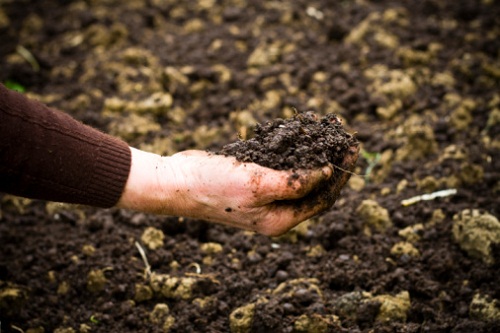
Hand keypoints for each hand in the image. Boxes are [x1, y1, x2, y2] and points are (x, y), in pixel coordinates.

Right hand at [117, 148, 350, 235]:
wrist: (177, 181)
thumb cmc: (213, 185)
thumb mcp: (258, 185)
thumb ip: (294, 183)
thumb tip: (325, 175)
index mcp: (280, 219)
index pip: (322, 199)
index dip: (340, 175)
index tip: (352, 149)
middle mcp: (275, 210)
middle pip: (314, 188)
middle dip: (331, 163)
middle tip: (346, 139)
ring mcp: (264, 196)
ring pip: (298, 175)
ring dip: (314, 153)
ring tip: (328, 131)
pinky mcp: (253, 180)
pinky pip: (280, 166)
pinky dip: (293, 150)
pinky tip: (301, 133)